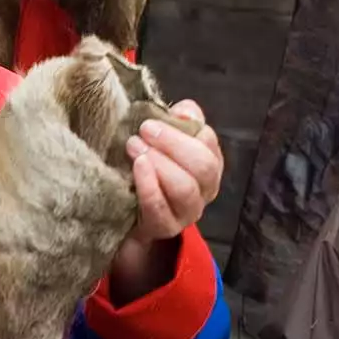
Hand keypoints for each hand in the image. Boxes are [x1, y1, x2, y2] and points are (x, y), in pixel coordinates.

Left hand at [108, 100, 223, 302]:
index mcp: (209, 164)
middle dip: (173, 144)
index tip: (155, 118)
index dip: (186, 128)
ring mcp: (187, 212)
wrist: (129, 218)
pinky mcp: (165, 227)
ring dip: (159, 163)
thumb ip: (178, 122)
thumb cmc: (149, 173)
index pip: (209, 142)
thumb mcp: (163, 144)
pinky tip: (137, 167)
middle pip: (204, 165)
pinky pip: (160, 207)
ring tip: (134, 147)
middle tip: (144, 130)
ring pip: (185, 188)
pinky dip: (149, 185)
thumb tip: (184, 111)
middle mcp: (205, 189)